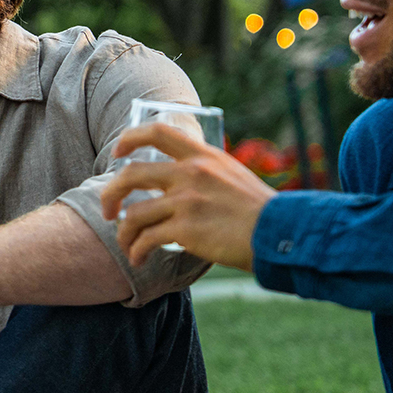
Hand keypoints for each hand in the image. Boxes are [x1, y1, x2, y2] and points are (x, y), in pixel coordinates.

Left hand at [97, 123, 275, 269]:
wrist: (283, 234)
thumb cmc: (260, 212)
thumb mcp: (232, 176)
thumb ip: (204, 174)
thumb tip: (176, 183)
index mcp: (204, 156)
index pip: (157, 132)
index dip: (129, 138)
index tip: (118, 153)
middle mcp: (192, 173)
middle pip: (130, 174)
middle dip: (110, 194)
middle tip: (108, 211)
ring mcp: (187, 201)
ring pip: (133, 214)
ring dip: (124, 234)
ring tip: (128, 246)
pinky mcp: (186, 229)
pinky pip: (146, 239)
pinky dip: (137, 251)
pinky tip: (139, 260)